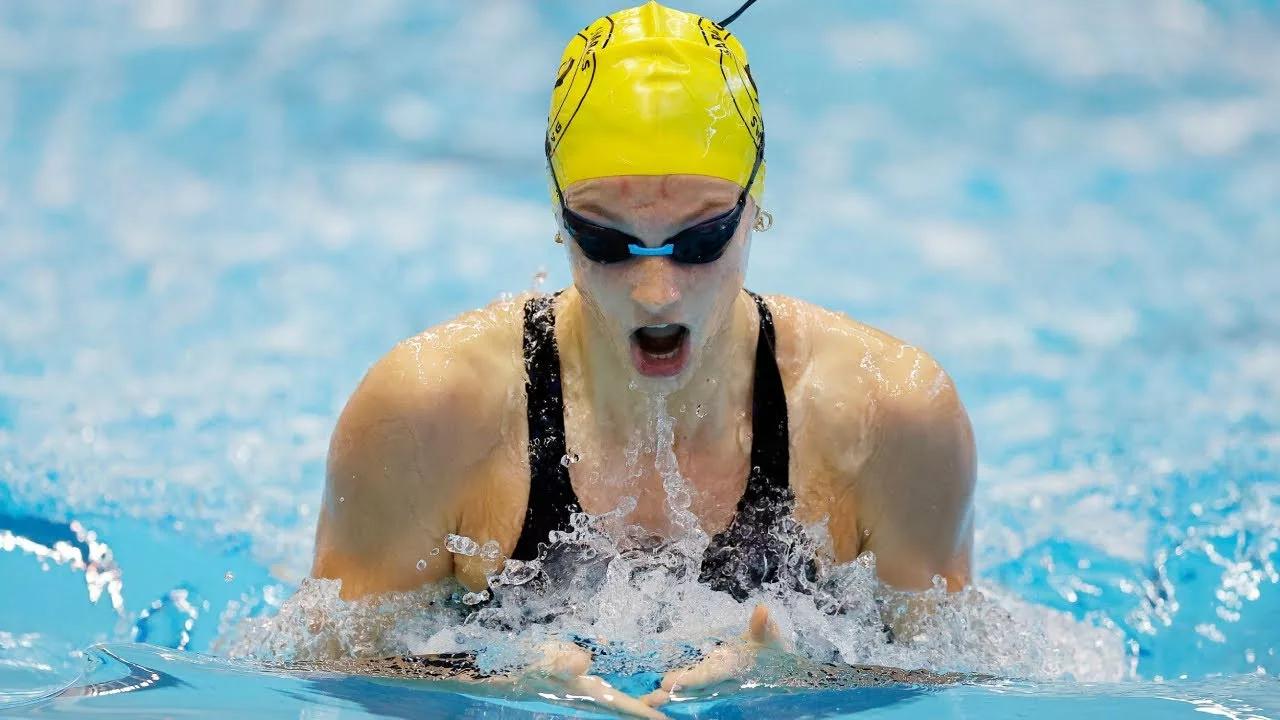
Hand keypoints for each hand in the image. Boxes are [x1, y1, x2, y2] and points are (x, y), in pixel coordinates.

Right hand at [525, 640, 669, 718]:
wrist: (515, 671)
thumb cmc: (532, 667)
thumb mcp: (547, 662)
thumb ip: (564, 663)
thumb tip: (583, 661)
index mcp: (590, 692)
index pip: (623, 704)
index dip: (645, 712)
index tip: (666, 719)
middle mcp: (593, 693)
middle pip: (627, 703)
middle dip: (648, 705)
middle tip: (670, 701)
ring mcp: (589, 688)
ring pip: (620, 696)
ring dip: (639, 698)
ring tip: (660, 695)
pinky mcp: (584, 680)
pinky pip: (610, 685)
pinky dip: (626, 686)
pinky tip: (632, 680)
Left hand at [641, 604, 789, 706]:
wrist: (775, 669)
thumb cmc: (769, 650)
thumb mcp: (768, 637)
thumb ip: (762, 626)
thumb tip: (762, 609)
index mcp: (732, 668)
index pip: (710, 675)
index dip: (692, 679)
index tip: (671, 682)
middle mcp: (721, 680)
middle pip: (694, 688)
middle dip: (674, 692)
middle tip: (652, 697)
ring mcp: (713, 682)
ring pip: (689, 691)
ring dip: (670, 696)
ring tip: (647, 701)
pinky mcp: (708, 681)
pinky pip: (689, 689)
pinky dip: (673, 692)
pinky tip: (654, 697)